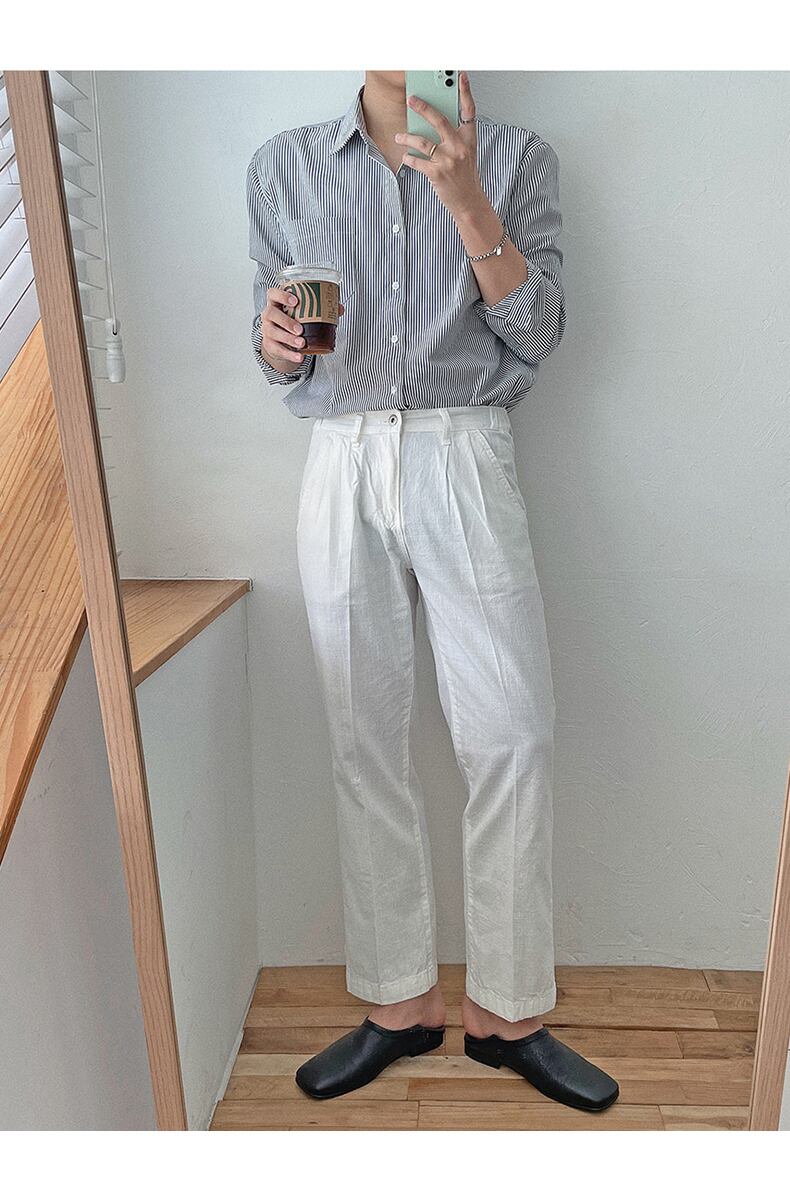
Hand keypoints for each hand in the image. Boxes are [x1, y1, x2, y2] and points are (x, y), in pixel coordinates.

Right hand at [262, 287, 344, 371]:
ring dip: (288, 338)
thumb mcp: (302, 312)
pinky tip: (299, 356)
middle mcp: (268, 314)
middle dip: (286, 321)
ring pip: (273, 333)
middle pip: (271, 314)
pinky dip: (289, 354)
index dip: (282, 295)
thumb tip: (339, 308)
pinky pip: (277, 349)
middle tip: (300, 329)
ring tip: (302, 343)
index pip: (273, 293)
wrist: (281, 339)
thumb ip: (320, 308)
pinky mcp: (269, 344)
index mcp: (276, 302)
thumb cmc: (292, 319)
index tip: (295, 301)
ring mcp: (267, 330)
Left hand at [395, 71, 485, 219]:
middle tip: (411, 99)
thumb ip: (454, 138)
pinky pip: (417, 161)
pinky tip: (405, 157)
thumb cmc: (465, 176)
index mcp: (469, 139)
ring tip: (399, 136)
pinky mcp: (437, 174)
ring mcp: (448, 161)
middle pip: (439, 120)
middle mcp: (459, 147)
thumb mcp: (466, 154)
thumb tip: (431, 123)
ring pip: (422, 142)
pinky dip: (408, 158)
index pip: (469, 111)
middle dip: (423, 107)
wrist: (469, 202)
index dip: (465, 92)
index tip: (460, 75)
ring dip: (407, 137)